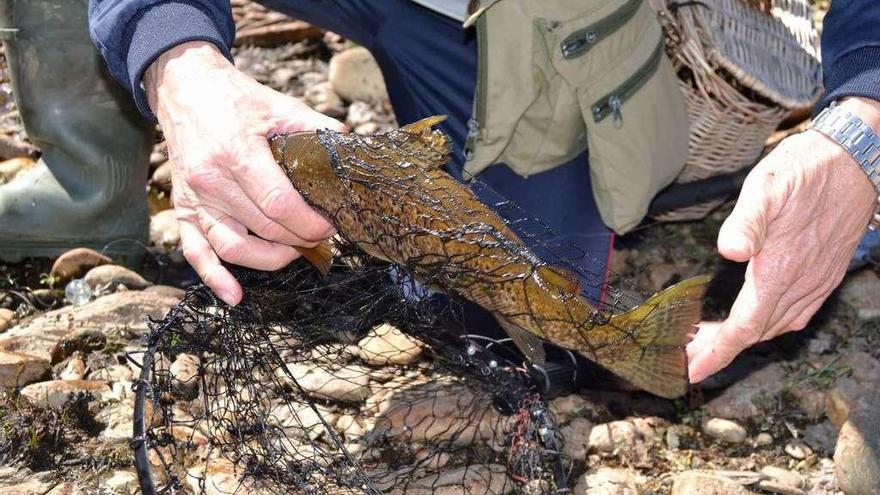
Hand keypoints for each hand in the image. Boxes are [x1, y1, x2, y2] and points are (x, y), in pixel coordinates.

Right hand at [145, 41, 344, 305]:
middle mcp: (212, 182)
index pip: (279, 205)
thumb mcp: (279, 105)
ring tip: (294, 253)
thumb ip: (316, 127)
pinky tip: (235, 297)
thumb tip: (351, 148)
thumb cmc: (236, 99)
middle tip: (321, 235)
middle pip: (263, 229)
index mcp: (237, 154)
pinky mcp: (183, 211)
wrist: (186, 90)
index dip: (310, 223)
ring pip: (233, 248)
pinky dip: (215, 278)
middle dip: (299, 238)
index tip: (330, 225)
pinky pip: (196, 253)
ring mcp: (195, 200)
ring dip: (270, 259)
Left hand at [687, 97, 879, 382]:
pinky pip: (797, 313)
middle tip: (691, 356)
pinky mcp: (826, 274)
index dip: (717, 352)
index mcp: (780, 270)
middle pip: (756, 332)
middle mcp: (801, 284)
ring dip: (745, 337)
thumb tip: (730, 250)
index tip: (692, 371)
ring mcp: (817, 281)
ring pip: (777, 325)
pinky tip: (757, 318)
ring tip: (714, 340)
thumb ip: (747, 221)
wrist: (858, 160)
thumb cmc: (806, 170)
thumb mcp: (768, 186)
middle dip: (722, 349)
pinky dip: (770, 324)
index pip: (744, 326)